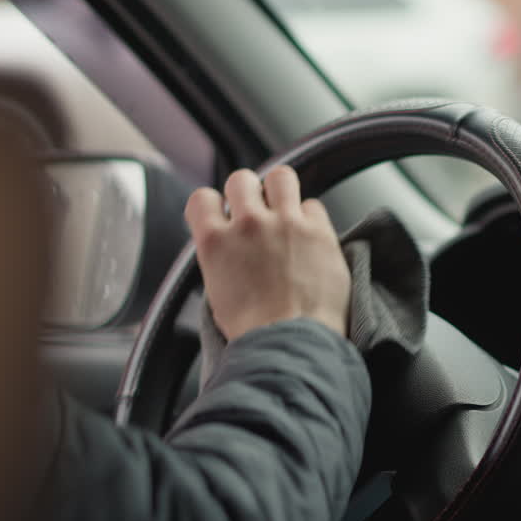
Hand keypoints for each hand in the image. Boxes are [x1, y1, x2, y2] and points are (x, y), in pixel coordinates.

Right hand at [186, 166, 349, 340]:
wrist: (292, 345)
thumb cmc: (255, 332)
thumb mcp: (217, 295)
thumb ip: (221, 260)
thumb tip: (228, 249)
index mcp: (215, 242)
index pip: (201, 198)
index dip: (212, 206)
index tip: (222, 216)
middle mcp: (248, 225)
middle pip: (241, 179)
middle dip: (247, 193)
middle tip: (256, 214)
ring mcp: (285, 224)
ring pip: (281, 176)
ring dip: (281, 190)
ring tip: (284, 211)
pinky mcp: (319, 231)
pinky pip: (314, 205)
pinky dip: (311, 218)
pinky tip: (309, 238)